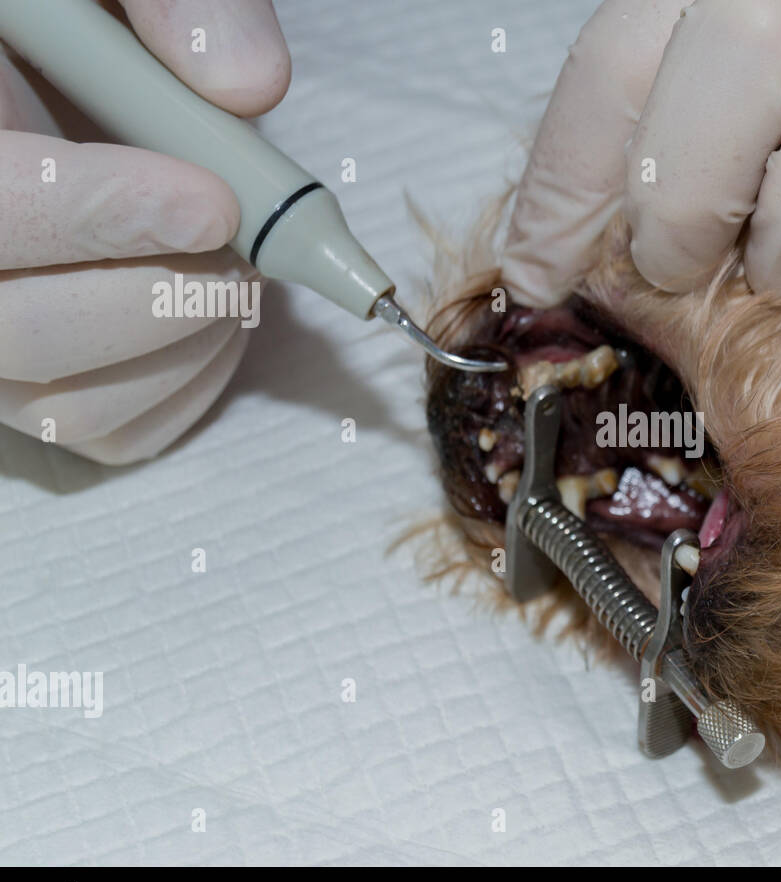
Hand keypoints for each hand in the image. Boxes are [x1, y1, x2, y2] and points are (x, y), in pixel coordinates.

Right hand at [0, 0, 289, 464]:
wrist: (67, 73)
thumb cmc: (86, 27)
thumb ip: (166, 0)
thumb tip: (251, 86)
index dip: (92, 217)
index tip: (209, 199)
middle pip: (19, 336)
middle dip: (159, 296)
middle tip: (235, 243)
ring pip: (72, 405)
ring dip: (189, 344)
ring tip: (238, 269)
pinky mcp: (46, 386)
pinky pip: (116, 432)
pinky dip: (193, 386)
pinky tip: (222, 317)